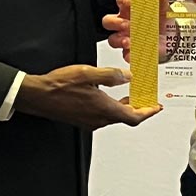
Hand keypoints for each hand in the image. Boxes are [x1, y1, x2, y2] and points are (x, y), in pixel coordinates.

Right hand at [15, 64, 161, 129]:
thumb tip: (128, 77)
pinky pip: (103, 115)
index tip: (156, 108)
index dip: (148, 113)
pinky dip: (113, 107)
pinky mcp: (82, 120)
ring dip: (125, 108)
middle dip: (138, 108)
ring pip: (114, 117)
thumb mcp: (88, 73)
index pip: (134, 117)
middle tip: (147, 99)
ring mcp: (90, 121)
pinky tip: (110, 97)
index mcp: (104, 109)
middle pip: (125, 118)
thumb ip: (111, 75)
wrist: (38, 96)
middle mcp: (99, 119)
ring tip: (132, 96)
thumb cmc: (59, 86)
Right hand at [103, 0, 175, 62]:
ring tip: (129, 42)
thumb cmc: (161, 22)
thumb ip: (161, 2)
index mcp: (130, 9)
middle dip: (116, 22)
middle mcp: (124, 23)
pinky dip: (129, 55)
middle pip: (108, 20)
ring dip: (119, 40)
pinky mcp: (129, 52)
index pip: (121, 0)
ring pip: (112, 39)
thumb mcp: (163, 11)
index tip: (129, 2)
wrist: (170, 41)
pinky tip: (134, 53)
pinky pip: (125, 55)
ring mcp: (124, 38)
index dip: (123, 0)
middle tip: (128, 25)